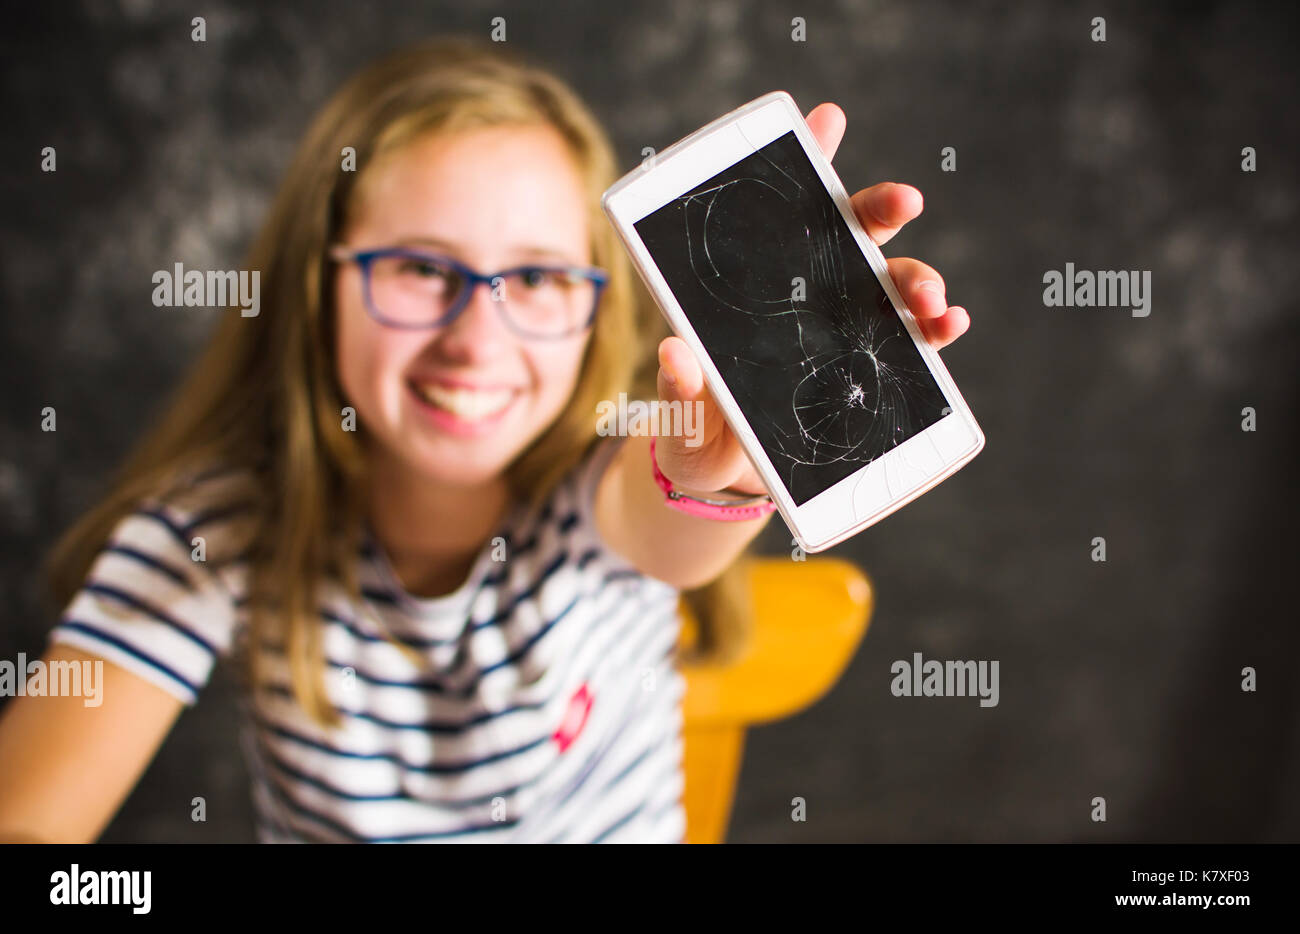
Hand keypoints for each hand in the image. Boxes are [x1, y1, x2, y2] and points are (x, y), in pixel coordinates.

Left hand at [654, 102, 970, 495]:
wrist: (734, 480)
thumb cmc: (700, 438)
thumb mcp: (681, 417)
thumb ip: (678, 390)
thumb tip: (675, 353)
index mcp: (754, 289)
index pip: (781, 217)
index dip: (806, 165)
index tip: (828, 120)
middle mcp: (806, 298)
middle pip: (850, 237)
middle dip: (880, 211)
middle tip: (903, 202)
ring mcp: (844, 330)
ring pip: (890, 285)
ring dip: (918, 279)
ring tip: (928, 298)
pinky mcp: (872, 370)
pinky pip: (913, 343)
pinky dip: (937, 331)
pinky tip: (949, 326)